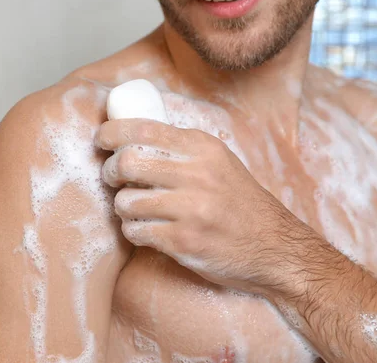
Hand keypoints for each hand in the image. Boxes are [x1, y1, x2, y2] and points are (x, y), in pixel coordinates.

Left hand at [95, 118, 314, 295]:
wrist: (275, 248)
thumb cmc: (240, 203)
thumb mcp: (219, 162)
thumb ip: (182, 149)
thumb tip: (132, 137)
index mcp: (202, 148)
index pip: (143, 128)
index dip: (111, 133)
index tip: (101, 140)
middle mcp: (196, 175)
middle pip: (127, 162)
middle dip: (110, 171)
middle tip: (113, 178)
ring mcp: (190, 210)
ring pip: (126, 201)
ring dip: (122, 206)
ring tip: (135, 209)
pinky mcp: (183, 242)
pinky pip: (135, 231)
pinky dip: (133, 230)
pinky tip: (146, 230)